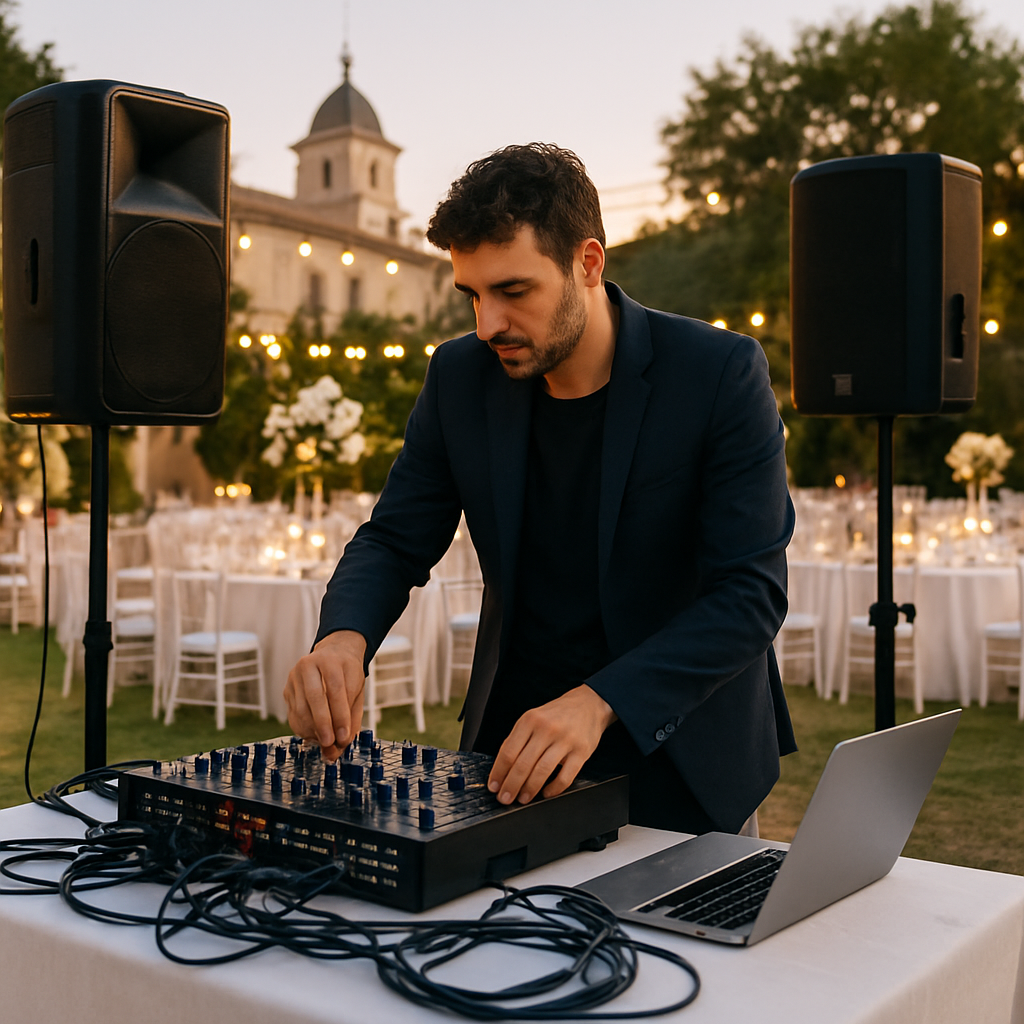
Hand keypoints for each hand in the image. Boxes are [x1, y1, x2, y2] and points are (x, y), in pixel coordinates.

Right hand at [283, 630, 366, 760]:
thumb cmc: (347, 674)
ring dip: (313, 730)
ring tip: (325, 741)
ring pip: (301, 708)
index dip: (340, 715)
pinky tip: (314, 736)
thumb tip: (341, 745)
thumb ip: (352, 716)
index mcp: (331, 660)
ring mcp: (295, 677)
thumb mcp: (357, 689)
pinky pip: (293, 714)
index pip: (335, 689)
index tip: (344, 736)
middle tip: (330, 743)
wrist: (333, 655)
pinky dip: (304, 729)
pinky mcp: (287, 689)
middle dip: (323, 725)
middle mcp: (309, 665)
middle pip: (315, 697)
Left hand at [487, 685, 617, 805]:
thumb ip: (519, 739)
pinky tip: (547, 793)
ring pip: (542, 771)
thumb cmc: (557, 715)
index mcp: (530, 720)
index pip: (508, 751)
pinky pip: (565, 777)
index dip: (499, 772)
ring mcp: (565, 740)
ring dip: (529, 789)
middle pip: (523, 764)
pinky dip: (554, 789)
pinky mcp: (581, 752)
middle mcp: (547, 729)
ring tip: (523, 798)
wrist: (589, 704)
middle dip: (511, 785)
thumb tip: (503, 769)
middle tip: (505, 798)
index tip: (494, 786)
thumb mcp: (534, 718)